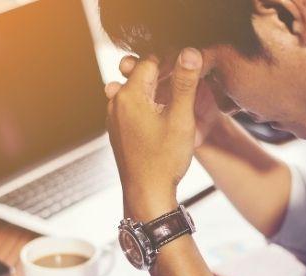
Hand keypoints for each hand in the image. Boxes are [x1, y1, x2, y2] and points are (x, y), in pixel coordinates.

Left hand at [104, 48, 203, 219]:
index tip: (190, 69)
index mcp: (129, 95)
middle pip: (143, 75)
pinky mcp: (118, 129)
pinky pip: (134, 107)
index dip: (173, 62)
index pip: (151, 61)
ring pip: (139, 91)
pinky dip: (150, 106)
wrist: (147, 194)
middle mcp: (116, 102)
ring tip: (180, 99)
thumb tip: (190, 51)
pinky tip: (166, 116)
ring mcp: (114, 117)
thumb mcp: (181, 118)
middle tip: (188, 82)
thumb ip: (185, 83)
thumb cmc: (164, 160)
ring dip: (158, 91)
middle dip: (165, 75)